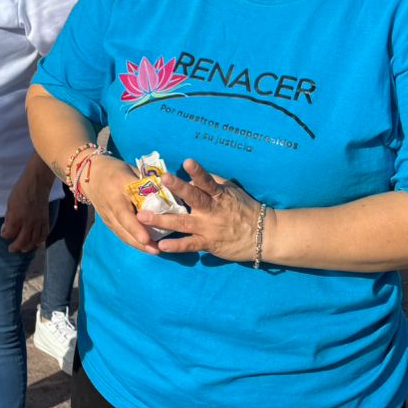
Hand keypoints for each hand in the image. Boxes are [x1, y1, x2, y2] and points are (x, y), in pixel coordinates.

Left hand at [0, 162, 55, 252]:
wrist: (37, 185)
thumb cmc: (20, 192)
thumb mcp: (9, 204)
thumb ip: (9, 218)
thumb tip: (7, 228)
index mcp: (16, 218)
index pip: (9, 234)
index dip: (5, 235)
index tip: (3, 233)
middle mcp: (28, 223)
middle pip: (22, 242)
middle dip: (15, 247)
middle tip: (12, 249)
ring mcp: (38, 223)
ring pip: (34, 241)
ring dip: (28, 247)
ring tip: (23, 249)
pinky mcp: (45, 221)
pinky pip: (43, 235)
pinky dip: (39, 241)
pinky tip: (35, 242)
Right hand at [80, 155, 160, 255]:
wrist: (91, 175)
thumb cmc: (116, 170)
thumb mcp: (132, 172)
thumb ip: (148, 185)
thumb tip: (170, 196)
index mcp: (117, 188)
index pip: (126, 209)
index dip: (135, 226)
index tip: (147, 238)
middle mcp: (110, 204)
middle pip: (123, 226)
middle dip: (139, 240)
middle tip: (156, 250)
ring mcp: (107, 215)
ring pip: (122, 233)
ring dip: (137, 244)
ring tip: (155, 251)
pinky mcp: (107, 221)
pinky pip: (120, 233)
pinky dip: (133, 241)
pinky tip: (146, 247)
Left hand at [140, 158, 262, 261]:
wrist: (264, 236)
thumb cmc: (245, 209)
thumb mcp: (232, 191)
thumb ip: (213, 183)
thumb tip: (192, 175)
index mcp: (220, 196)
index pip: (208, 181)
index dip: (198, 172)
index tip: (187, 162)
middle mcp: (213, 211)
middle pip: (194, 198)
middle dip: (178, 188)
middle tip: (162, 179)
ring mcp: (209, 228)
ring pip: (183, 223)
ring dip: (162, 220)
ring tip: (143, 217)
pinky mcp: (209, 244)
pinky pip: (190, 245)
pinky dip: (176, 245)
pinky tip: (161, 245)